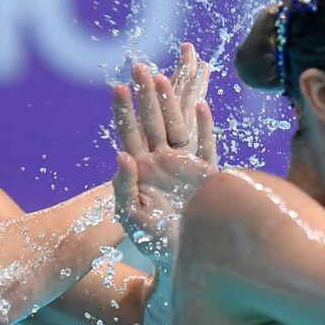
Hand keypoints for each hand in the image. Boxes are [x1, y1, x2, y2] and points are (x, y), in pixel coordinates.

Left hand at [111, 43, 218, 267]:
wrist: (186, 258)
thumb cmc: (154, 242)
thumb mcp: (130, 216)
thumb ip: (123, 187)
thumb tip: (122, 155)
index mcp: (141, 170)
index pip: (130, 133)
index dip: (125, 110)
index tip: (118, 86)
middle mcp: (162, 162)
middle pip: (152, 121)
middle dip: (146, 94)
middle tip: (138, 66)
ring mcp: (184, 166)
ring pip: (177, 126)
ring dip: (171, 102)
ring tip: (165, 76)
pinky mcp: (206, 174)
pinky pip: (206, 145)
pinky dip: (204, 127)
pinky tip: (202, 106)